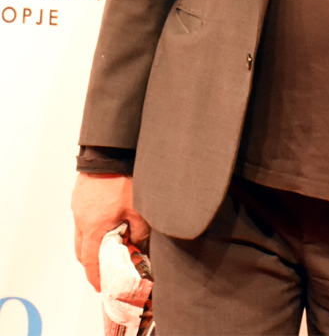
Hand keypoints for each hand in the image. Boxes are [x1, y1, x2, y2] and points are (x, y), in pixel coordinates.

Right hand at [71, 173, 149, 290]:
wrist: (110, 152)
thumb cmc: (124, 180)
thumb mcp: (140, 210)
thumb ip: (140, 233)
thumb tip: (139, 247)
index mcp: (93, 228)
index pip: (90, 261)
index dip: (95, 276)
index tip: (100, 285)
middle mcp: (81, 219)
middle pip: (82, 249)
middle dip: (92, 261)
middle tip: (105, 267)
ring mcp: (79, 205)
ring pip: (81, 232)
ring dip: (92, 240)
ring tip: (110, 241)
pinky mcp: (81, 193)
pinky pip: (83, 216)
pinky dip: (92, 224)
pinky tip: (108, 218)